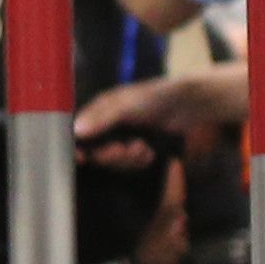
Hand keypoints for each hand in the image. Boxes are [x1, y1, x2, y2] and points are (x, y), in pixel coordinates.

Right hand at [75, 72, 242, 148]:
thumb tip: (75, 131)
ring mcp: (124, 138)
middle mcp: (108, 126)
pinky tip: (150, 153)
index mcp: (100, 111)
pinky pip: (129, 165)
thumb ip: (101, 119)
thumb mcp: (125, 106)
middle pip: (97, 153)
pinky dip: (139, 162)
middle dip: (113, 156)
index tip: (82, 159)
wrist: (189, 105)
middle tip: (128, 149)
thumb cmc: (155, 98)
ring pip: (114, 162)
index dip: (79, 148)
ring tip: (144, 149)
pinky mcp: (138, 149)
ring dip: (129, 160)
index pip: (79, 134)